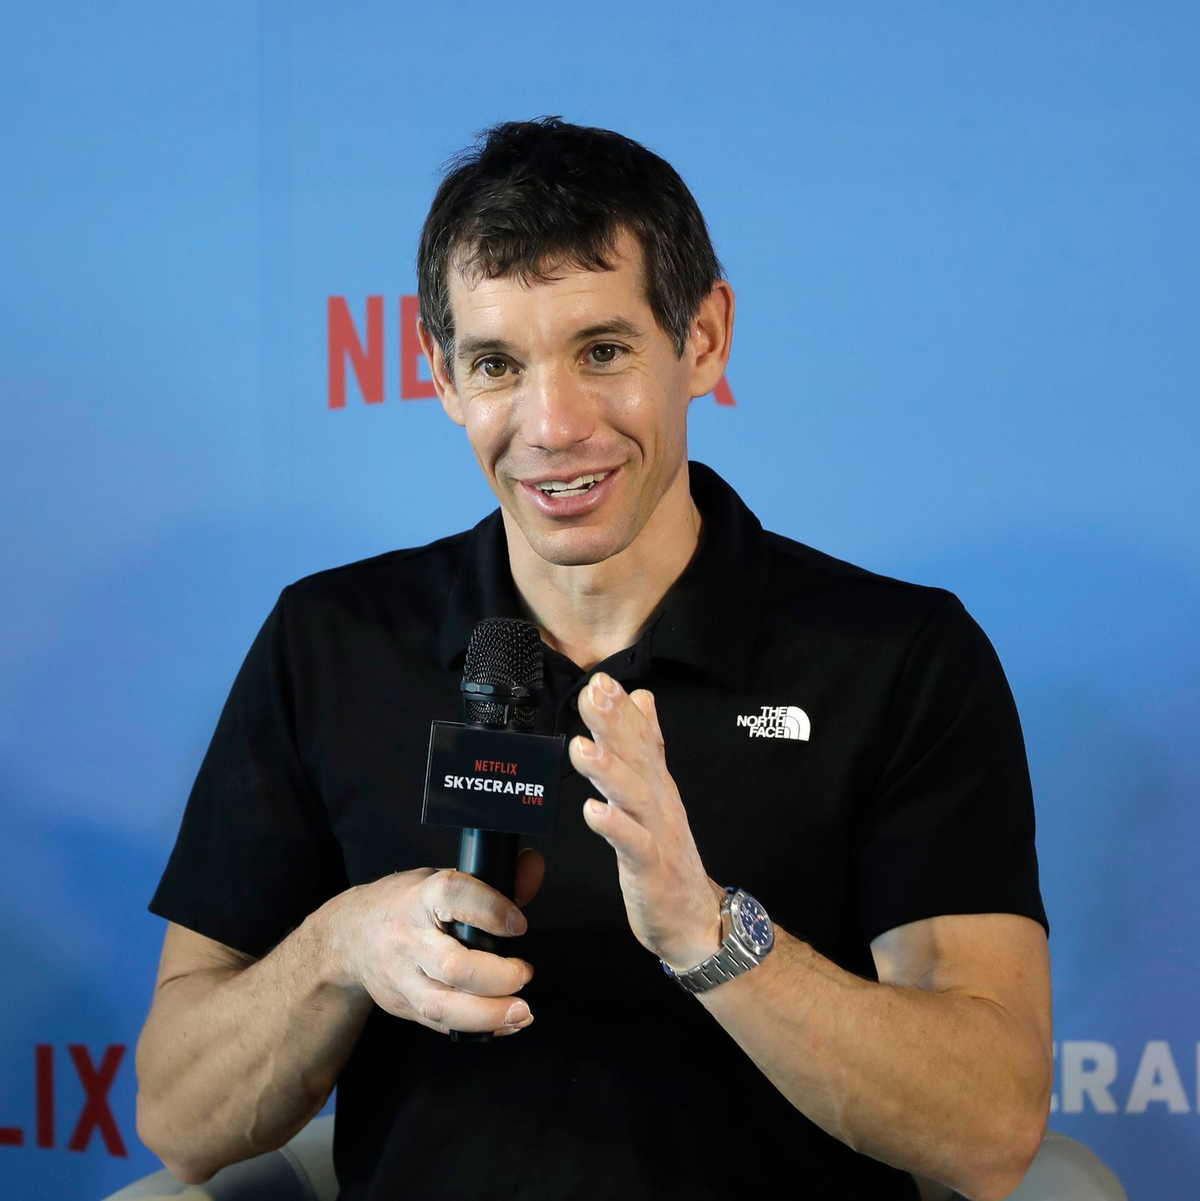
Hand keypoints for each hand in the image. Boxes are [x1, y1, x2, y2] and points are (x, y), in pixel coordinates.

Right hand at [323, 848, 543, 1035]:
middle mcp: (407, 939)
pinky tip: (506, 1023)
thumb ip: (492, 879)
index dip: (490, 909)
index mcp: (420, 897)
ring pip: (443, 1005)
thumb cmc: (405, 903)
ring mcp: (402, 977)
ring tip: (522, 1011)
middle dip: (497, 976)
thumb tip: (534, 866)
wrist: (349, 937)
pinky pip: (442, 1024)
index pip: (453, 896)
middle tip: (525, 973)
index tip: (519, 924)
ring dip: (489, 1014)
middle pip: (452, 966)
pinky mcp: (403, 1005)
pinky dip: (480, 1028)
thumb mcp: (440, 879)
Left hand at [571, 672, 722, 968]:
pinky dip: (614, 827)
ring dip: (610, 770)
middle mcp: (659, 803)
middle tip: (595, 693)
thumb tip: (642, 698)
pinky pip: (633, 846)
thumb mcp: (656, 794)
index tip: (601, 680)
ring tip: (583, 748)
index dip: (622, 710)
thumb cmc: (667, 856)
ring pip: (635, 796)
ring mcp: (657, 835)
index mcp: (656, 785)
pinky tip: (594, 811)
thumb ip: (646, 747)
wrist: (695, 919)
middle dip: (615, 724)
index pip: (641, 739)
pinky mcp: (651, 869)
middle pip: (638, 757)